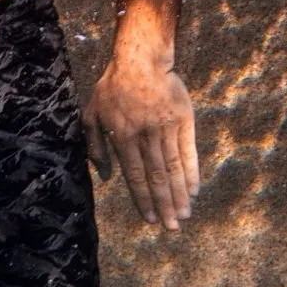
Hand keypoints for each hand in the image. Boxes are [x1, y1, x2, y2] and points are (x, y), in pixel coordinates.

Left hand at [86, 46, 199, 229]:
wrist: (141, 58)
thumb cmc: (113, 87)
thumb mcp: (92, 114)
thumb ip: (95, 146)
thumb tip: (106, 176)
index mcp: (123, 137)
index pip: (135, 176)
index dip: (143, 200)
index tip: (150, 219)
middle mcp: (146, 135)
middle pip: (157, 177)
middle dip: (165, 205)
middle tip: (172, 227)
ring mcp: (167, 128)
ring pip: (174, 168)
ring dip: (180, 194)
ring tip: (185, 215)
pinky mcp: (183, 120)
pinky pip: (189, 151)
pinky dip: (193, 172)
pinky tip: (195, 190)